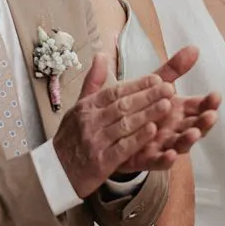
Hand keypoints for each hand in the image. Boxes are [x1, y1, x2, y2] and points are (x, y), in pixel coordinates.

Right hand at [54, 47, 220, 197]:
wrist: (55, 171)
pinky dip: (137, 139)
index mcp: (87, 107)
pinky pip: (121, 148)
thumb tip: (101, 55)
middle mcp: (90, 122)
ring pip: (124, 125)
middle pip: (122, 106)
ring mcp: (94, 142)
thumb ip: (94, 82)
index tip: (157, 79)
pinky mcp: (100, 162)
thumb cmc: (72, 137)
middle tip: (169, 89)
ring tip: (167, 105)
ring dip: (147, 114)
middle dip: (148, 97)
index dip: (137, 85)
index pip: (114, 92)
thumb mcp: (79, 107)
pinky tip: (152, 131)